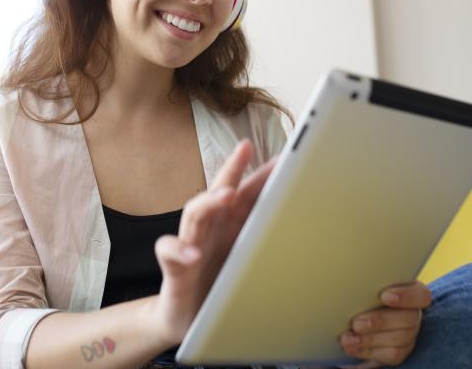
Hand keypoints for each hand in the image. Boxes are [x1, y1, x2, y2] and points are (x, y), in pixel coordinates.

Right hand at [152, 139, 276, 345]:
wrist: (185, 321)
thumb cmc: (218, 287)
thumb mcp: (245, 262)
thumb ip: (262, 242)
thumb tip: (300, 229)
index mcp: (228, 227)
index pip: (245, 193)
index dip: (261, 174)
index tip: (281, 156)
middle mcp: (208, 230)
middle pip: (218, 192)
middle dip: (232, 169)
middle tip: (244, 149)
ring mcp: (189, 246)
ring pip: (194, 215)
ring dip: (209, 202)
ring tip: (224, 195)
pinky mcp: (174, 269)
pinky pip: (170, 254)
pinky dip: (179, 251)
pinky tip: (192, 254)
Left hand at [338, 280, 432, 367]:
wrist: (354, 317)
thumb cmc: (361, 292)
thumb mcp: (364, 285)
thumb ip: (366, 283)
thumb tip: (348, 278)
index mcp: (410, 292)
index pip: (420, 295)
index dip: (406, 296)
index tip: (385, 296)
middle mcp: (412, 313)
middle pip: (408, 319)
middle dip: (380, 321)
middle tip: (356, 323)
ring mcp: (408, 334)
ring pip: (398, 338)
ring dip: (370, 339)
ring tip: (347, 338)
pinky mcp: (398, 351)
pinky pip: (389, 354)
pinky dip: (367, 350)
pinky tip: (350, 346)